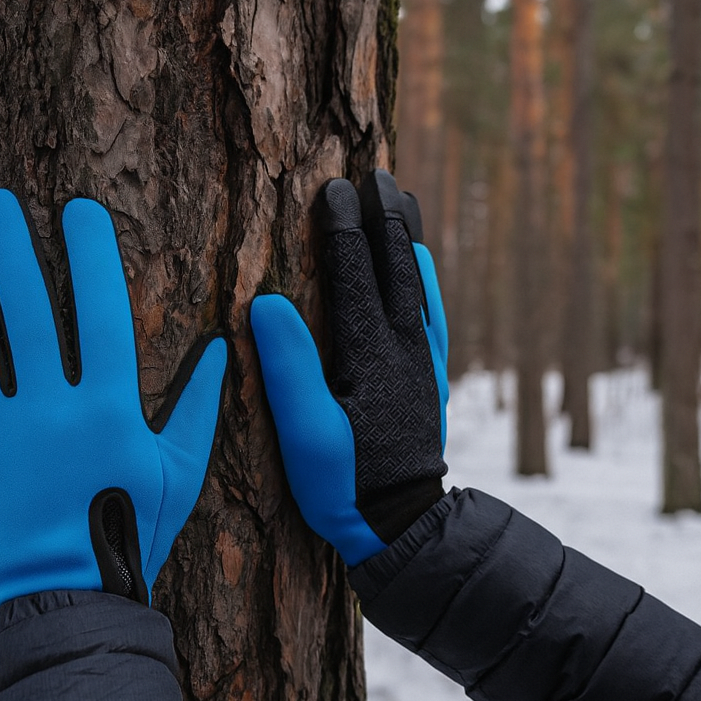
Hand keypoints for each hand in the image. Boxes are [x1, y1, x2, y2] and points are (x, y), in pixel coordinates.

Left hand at [0, 189, 226, 610]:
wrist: (64, 597)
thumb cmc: (130, 535)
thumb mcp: (180, 475)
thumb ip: (200, 409)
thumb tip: (223, 346)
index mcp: (108, 409)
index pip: (102, 309)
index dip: (90, 251)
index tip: (79, 209)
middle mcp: (48, 408)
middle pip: (25, 308)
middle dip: (9, 246)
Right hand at [250, 170, 447, 565]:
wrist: (400, 525)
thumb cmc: (343, 483)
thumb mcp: (304, 432)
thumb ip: (289, 366)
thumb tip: (268, 302)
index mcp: (369, 353)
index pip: (356, 274)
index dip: (343, 228)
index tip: (335, 187)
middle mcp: (404, 349)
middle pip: (397, 267)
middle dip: (384, 218)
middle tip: (379, 175)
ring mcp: (422, 365)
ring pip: (421, 286)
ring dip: (410, 241)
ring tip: (405, 205)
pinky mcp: (428, 383)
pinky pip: (432, 317)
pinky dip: (428, 284)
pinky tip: (425, 276)